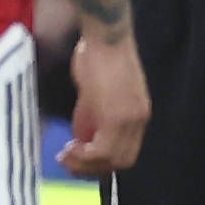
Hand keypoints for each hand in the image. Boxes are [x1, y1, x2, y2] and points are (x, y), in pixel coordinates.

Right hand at [58, 27, 149, 176]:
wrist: (104, 36)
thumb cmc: (97, 55)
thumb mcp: (94, 93)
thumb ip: (92, 118)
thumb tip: (83, 139)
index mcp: (137, 114)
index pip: (126, 153)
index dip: (102, 162)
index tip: (79, 158)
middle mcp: (138, 120)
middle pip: (122, 162)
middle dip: (92, 169)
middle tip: (69, 163)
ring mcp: (130, 120)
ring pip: (112, 160)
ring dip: (86, 165)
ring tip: (66, 157)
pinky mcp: (117, 116)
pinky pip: (102, 150)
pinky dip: (84, 156)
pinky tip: (69, 149)